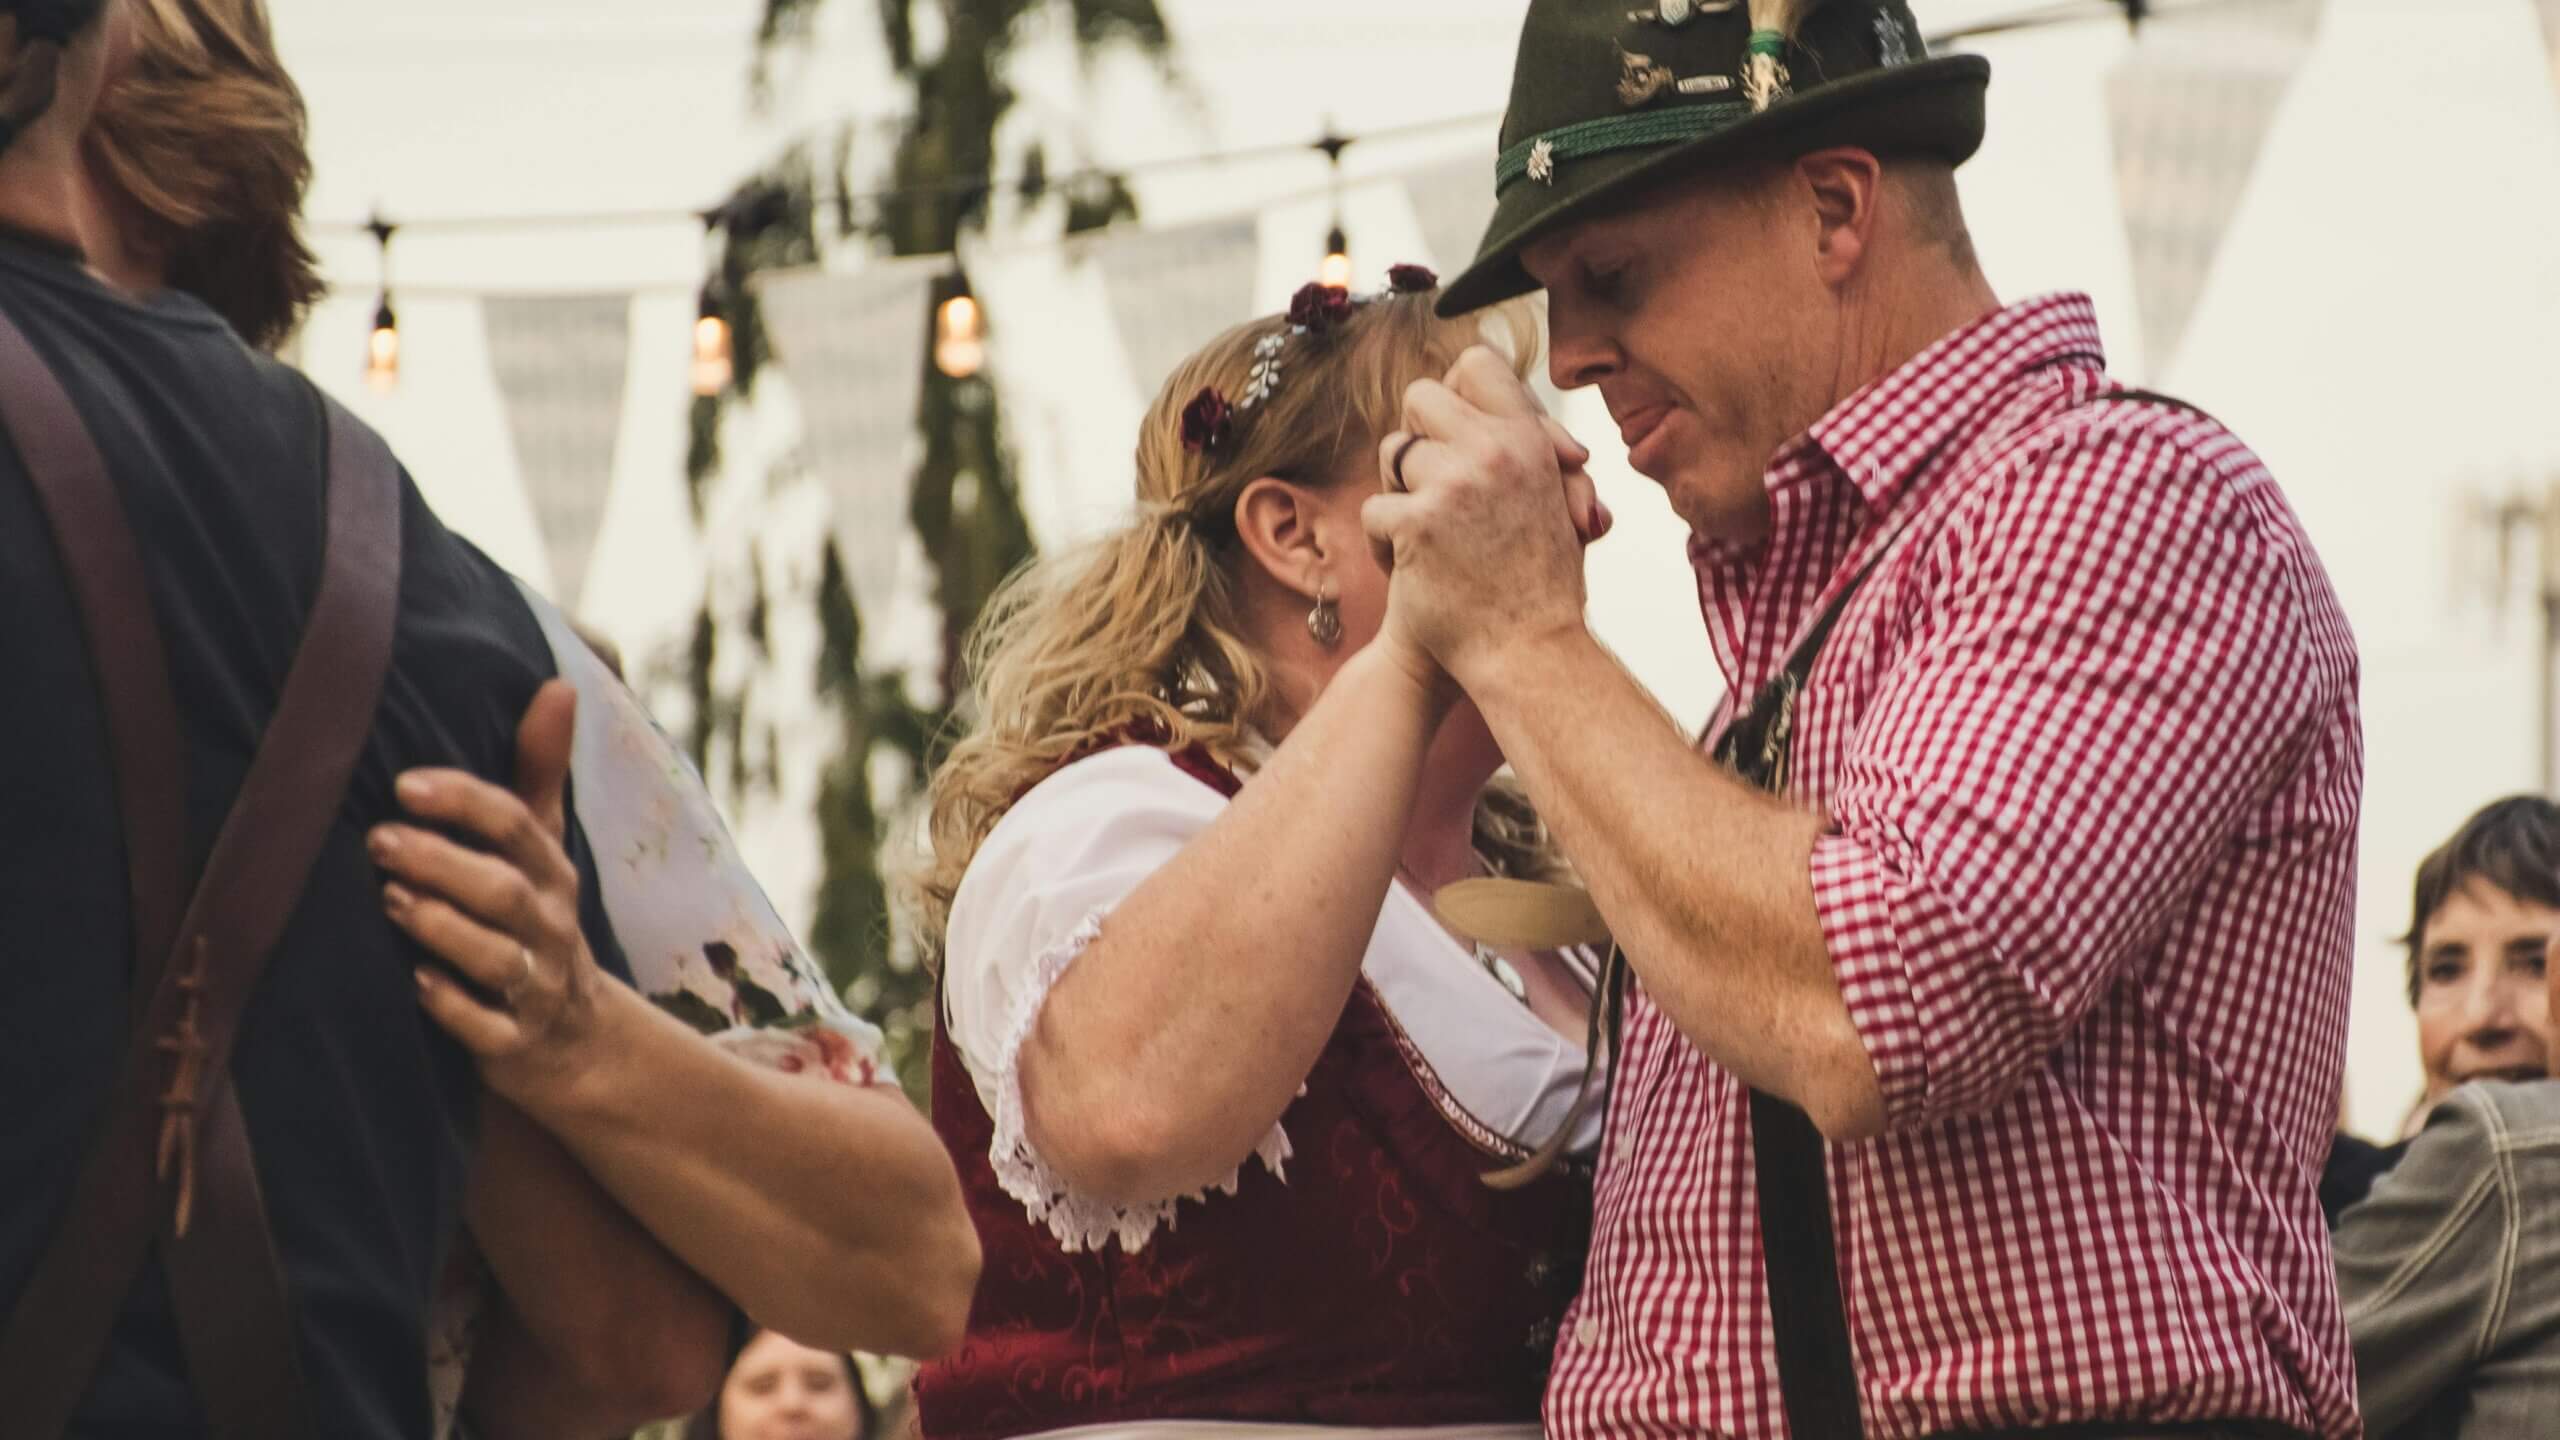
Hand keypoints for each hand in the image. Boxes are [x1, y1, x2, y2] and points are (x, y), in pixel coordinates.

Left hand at [371, 680, 602, 1105]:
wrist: (574, 1037)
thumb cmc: (535, 919)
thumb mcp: (543, 847)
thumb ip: (538, 770)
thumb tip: (558, 683)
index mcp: (551, 871)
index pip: (517, 826)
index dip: (464, 803)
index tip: (403, 785)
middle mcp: (550, 925)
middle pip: (504, 891)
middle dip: (444, 863)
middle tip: (378, 841)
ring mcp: (536, 986)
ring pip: (497, 957)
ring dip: (444, 929)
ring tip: (390, 901)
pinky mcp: (515, 1042)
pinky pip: (488, 1027)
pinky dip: (454, 1007)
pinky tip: (415, 984)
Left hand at [1366, 347, 1603, 686]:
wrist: (1528, 653)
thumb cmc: (1543, 584)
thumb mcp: (1562, 504)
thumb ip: (1539, 452)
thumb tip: (1517, 414)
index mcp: (1529, 439)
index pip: (1476, 364)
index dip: (1456, 392)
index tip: (1456, 432)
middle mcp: (1494, 450)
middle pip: (1420, 396)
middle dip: (1418, 439)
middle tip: (1433, 485)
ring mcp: (1454, 484)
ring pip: (1392, 451)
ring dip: (1400, 490)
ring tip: (1427, 532)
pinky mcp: (1417, 523)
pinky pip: (1374, 508)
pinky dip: (1383, 543)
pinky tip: (1411, 569)